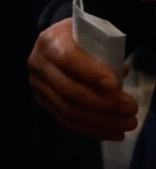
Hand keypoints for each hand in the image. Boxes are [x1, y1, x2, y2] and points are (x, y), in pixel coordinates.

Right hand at [28, 18, 137, 140]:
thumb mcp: (91, 35)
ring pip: (68, 110)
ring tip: (128, 123)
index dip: (90, 73)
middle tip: (131, 108)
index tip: (115, 85)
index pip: (67, 58)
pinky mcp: (43, 101)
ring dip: (102, 121)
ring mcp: (37, 85)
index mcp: (49, 41)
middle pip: (68, 90)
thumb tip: (120, 72)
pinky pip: (67, 121)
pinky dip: (93, 129)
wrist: (62, 43)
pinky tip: (115, 132)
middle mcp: (38, 63)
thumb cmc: (82, 39)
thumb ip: (104, 51)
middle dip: (103, 103)